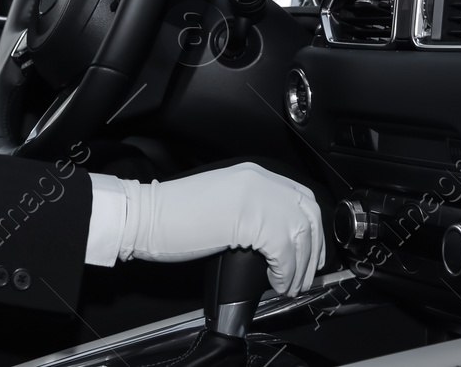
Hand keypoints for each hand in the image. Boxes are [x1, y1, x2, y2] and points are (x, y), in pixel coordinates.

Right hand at [118, 162, 324, 295]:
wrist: (147, 216)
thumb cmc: (174, 214)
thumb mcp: (223, 203)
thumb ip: (251, 210)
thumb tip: (276, 240)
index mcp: (253, 175)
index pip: (300, 197)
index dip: (311, 227)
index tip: (310, 252)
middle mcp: (260, 181)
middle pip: (308, 214)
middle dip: (313, 249)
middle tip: (306, 275)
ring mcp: (257, 198)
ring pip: (301, 235)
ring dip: (300, 268)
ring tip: (289, 286)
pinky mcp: (251, 219)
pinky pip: (285, 251)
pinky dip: (285, 272)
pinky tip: (276, 283)